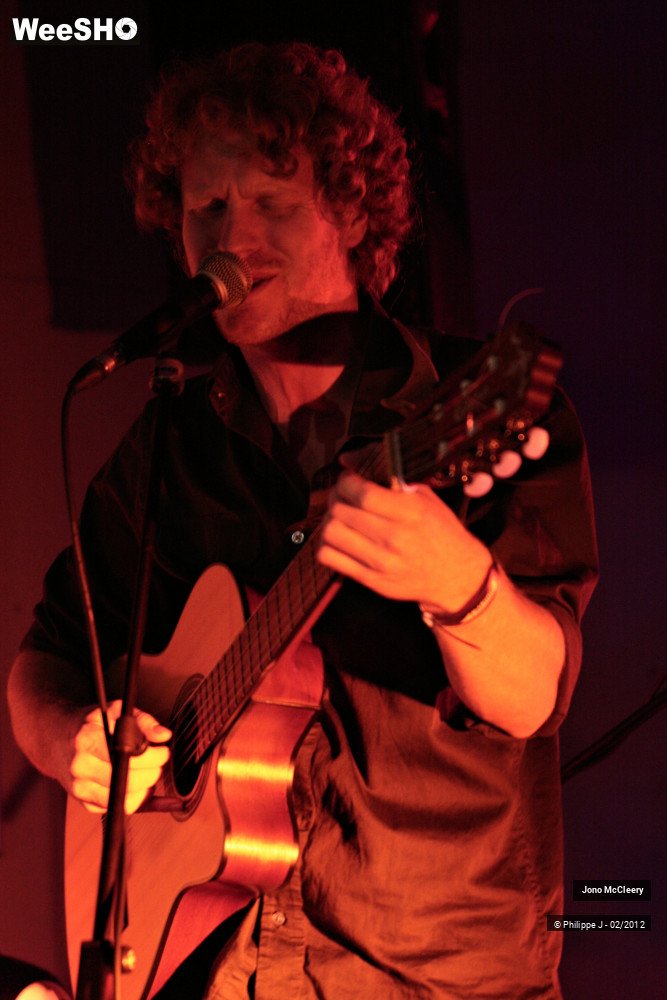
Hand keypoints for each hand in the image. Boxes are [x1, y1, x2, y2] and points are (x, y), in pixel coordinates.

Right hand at [69, 700, 170, 814]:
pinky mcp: (85, 803)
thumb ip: (143, 721)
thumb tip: (163, 735)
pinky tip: (138, 785)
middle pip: (129, 780)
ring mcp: (80, 788)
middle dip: (153, 772)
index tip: (163, 751)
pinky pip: (119, 808)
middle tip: (159, 762)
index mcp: (87, 740)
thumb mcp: (116, 711)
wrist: (57, 740)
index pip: (128, 756)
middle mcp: (80, 767)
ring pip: (126, 799)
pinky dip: (135, 799)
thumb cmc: (91, 725)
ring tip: (148, 773)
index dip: (153, 756)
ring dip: (146, 789)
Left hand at [318, 472, 491, 609]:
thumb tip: (350, 460)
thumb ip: (391, 479)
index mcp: (410, 512)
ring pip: (330, 534)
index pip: (362, 493)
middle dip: (336, 498)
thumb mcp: (425, 498)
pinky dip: (326, 545)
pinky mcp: (372, 580)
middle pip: (340, 511)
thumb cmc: (441, 532)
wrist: (456, 575)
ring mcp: (381, 562)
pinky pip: (330, 559)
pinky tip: (339, 539)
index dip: (346, 482)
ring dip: (329, 520)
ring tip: (340, 517)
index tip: (349, 480)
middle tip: (342, 496)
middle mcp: (394, 537)